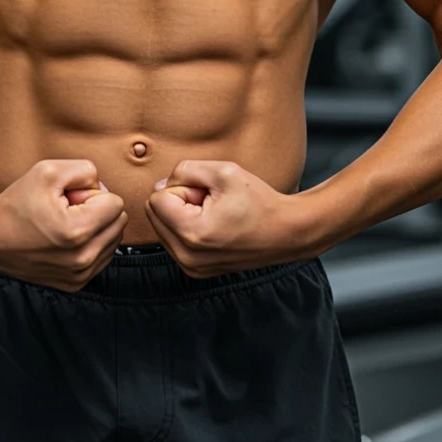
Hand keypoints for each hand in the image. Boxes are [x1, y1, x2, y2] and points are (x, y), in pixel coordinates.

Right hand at [0, 159, 127, 292]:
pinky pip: (102, 257)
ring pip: (113, 240)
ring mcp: (79, 275)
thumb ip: (86, 170)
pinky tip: (65, 239)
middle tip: (67, 208)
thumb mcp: (49, 170)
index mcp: (78, 231)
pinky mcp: (74, 284)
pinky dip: (89, 245)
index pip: (116, 203)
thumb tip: (103, 187)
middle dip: (98, 210)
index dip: (93, 192)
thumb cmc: (15, 203)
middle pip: (119, 223)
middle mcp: (82, 258)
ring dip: (95, 228)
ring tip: (64, 223)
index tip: (69, 197)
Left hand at [144, 159, 314, 276]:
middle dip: (178, 201)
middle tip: (210, 202)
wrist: (287, 232)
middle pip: (154, 214)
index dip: (182, 187)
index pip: (156, 199)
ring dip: (182, 215)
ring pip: (162, 227)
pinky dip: (187, 229)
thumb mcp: (223, 171)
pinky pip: (174, 241)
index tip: (208, 193)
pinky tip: (213, 226)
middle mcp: (187, 257)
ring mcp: (191, 268)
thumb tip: (160, 186)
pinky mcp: (196, 271)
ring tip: (214, 214)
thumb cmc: (260, 202)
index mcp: (192, 233)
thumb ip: (184, 170)